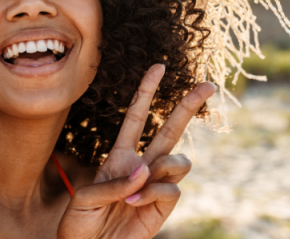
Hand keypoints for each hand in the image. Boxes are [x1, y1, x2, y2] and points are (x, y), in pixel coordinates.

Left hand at [57, 64, 215, 238]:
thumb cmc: (81, 224)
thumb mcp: (86, 198)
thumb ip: (115, 182)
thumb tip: (146, 171)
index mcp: (120, 156)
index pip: (138, 117)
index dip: (147, 92)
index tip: (158, 67)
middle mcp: (141, 166)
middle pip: (171, 129)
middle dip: (188, 106)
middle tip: (208, 85)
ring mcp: (155, 186)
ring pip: (179, 159)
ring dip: (163, 166)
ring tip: (140, 183)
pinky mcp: (164, 207)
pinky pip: (172, 189)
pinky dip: (155, 192)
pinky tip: (135, 202)